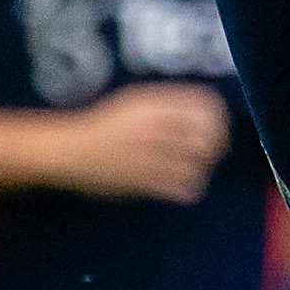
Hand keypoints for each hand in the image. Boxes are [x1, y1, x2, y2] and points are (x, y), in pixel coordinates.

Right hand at [54, 84, 243, 203]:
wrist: (70, 152)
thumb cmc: (106, 126)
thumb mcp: (136, 102)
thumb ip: (170, 103)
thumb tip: (210, 110)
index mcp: (152, 105)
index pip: (204, 106)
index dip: (219, 119)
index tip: (218, 128)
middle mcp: (151, 128)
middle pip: (206, 136)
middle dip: (216, 145)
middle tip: (212, 153)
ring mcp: (146, 155)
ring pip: (197, 163)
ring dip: (202, 168)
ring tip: (196, 169)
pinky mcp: (141, 181)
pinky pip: (180, 187)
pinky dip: (189, 187)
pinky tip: (183, 185)